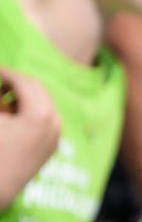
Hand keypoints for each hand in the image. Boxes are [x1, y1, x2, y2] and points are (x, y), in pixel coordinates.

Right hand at [0, 68, 60, 208]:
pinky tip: (10, 115)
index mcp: (40, 115)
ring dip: (23, 97)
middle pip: (38, 90)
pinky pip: (44, 120)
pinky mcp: (51, 148)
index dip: (5, 73)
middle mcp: (54, 124)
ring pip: (43, 104)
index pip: (23, 81)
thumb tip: (0, 75)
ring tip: (1, 99)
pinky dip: (29, 112)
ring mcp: (55, 137)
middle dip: (16, 82)